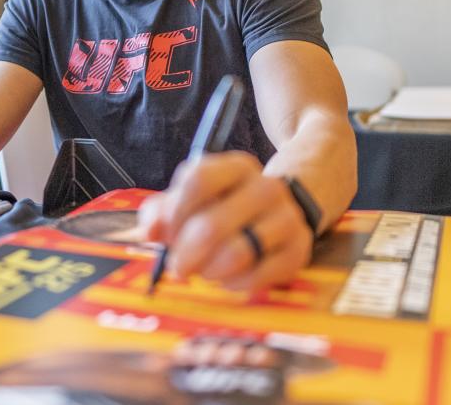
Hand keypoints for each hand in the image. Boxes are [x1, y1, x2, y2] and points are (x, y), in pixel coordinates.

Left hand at [139, 152, 312, 290]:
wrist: (278, 215)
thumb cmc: (222, 208)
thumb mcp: (189, 200)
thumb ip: (161, 212)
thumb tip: (151, 232)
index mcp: (236, 167)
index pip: (199, 180)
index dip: (176, 212)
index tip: (166, 235)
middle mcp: (266, 186)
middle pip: (212, 224)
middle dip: (186, 254)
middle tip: (178, 268)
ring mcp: (287, 218)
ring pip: (237, 254)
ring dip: (210, 270)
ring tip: (205, 271)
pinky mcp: (299, 250)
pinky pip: (258, 276)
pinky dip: (235, 284)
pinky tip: (229, 279)